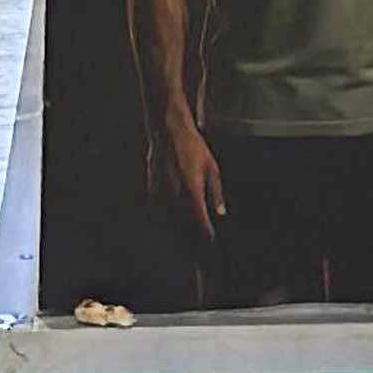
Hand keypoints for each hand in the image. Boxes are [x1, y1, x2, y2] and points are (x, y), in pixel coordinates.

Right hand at [149, 112, 222, 249]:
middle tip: (201, 240)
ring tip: (188, 229)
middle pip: (183, 222)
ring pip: (171, 217)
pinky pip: (161, 209)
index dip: (205, 232)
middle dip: (192, 233)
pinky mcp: (152, 190)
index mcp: (192, 188)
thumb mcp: (211, 167)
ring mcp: (161, 193)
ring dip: (179, 224)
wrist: (169, 132)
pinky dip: (169, 213)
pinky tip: (175, 211)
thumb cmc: (193, 147)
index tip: (210, 241)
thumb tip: (220, 211)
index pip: (199, 218)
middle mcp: (175, 194)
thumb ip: (216, 192)